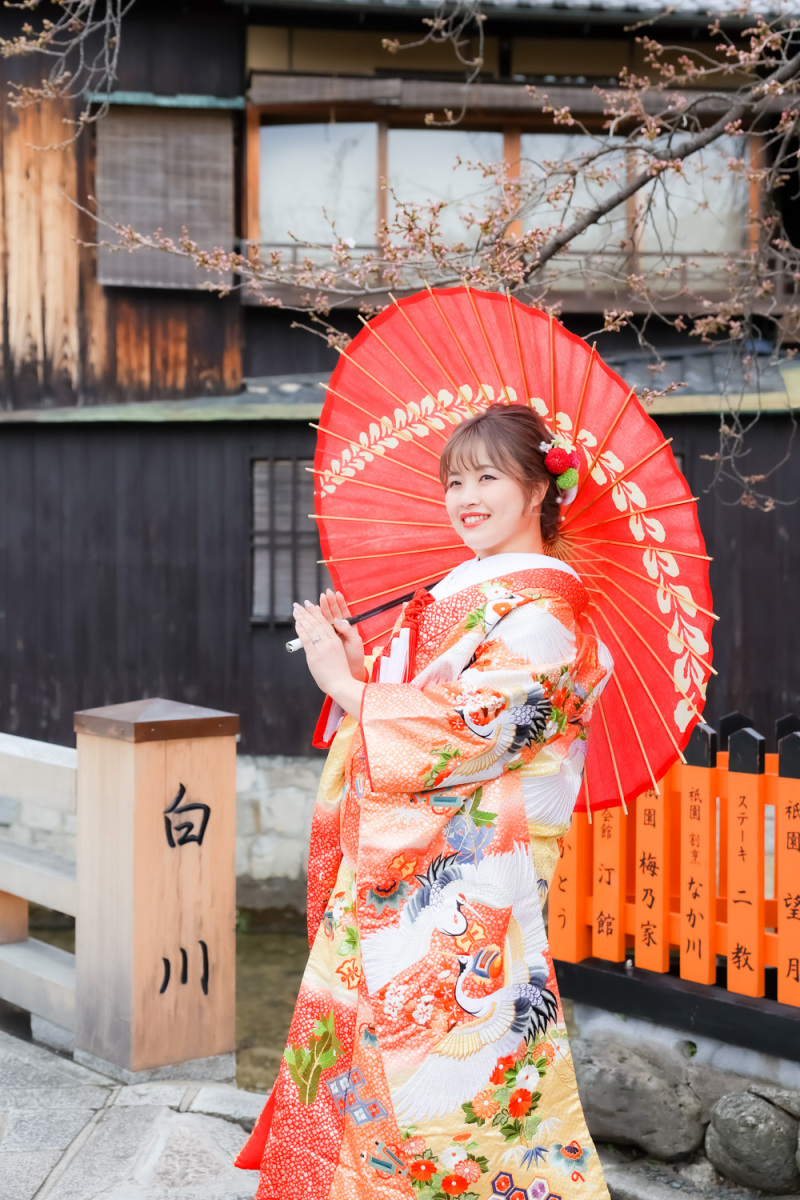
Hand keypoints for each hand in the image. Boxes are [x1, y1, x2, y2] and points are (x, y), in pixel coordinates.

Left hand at [293, 600, 365, 717]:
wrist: (341, 684)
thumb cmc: (340, 672)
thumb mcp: (339, 653)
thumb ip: (330, 645)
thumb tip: (320, 640)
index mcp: (336, 640)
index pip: (325, 622)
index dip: (316, 612)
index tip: (310, 605)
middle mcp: (329, 641)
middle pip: (317, 622)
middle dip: (306, 611)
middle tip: (299, 604)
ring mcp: (322, 648)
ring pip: (311, 628)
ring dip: (302, 617)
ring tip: (295, 610)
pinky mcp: (314, 655)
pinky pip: (306, 639)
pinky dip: (301, 630)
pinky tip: (297, 623)